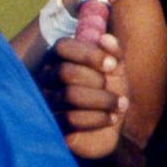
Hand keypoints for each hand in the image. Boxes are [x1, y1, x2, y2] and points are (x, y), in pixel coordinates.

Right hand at [41, 34, 128, 159]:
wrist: (108, 128)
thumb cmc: (108, 92)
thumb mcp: (116, 71)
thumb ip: (114, 53)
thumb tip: (105, 38)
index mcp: (59, 59)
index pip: (63, 47)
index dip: (89, 54)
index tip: (112, 65)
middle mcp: (47, 78)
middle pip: (66, 72)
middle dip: (96, 80)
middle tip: (112, 87)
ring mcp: (47, 102)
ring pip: (70, 96)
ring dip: (103, 100)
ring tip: (120, 105)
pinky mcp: (53, 125)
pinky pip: (71, 119)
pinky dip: (97, 118)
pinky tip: (111, 118)